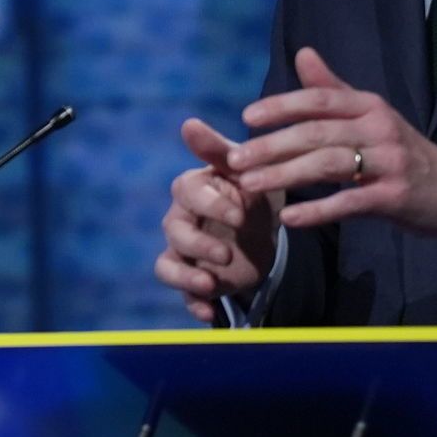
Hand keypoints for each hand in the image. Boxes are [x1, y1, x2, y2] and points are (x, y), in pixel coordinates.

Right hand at [155, 119, 277, 323]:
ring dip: (185, 276)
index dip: (210, 204)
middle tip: (226, 254)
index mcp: (192, 190)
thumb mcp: (244, 168)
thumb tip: (188, 123)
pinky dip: (194, 305)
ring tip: (210, 285)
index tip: (241, 215)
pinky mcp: (196, 280)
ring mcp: (186, 253)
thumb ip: (216, 149)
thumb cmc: (252, 189)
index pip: (186, 193)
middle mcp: (181, 220)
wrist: (268, 226)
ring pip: (167, 265)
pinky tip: (209, 313)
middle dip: (198, 244)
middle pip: (174, 232)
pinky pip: (183, 295)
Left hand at [222, 47, 436, 241]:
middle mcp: (379, 128)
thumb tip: (302, 53)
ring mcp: (389, 163)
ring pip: (328, 165)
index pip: (319, 100)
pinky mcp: (395, 196)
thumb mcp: (372, 115)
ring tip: (250, 185)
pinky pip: (349, 202)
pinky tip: (289, 218)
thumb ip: (333, 89)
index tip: (246, 118)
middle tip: (235, 160)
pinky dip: (317, 211)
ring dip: (285, 175)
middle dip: (272, 146)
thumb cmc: (403, 151)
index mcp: (369, 106)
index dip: (282, 106)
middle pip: (317, 133)